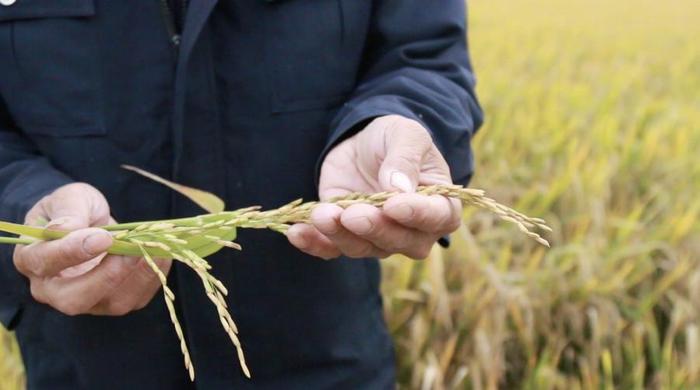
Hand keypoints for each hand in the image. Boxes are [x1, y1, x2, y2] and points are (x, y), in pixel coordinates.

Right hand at [13, 183, 169, 315]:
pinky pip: (137, 298)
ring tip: (153, 247)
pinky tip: (162, 253)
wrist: (89, 221)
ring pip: (112, 303)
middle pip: (75, 300)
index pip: (46, 263)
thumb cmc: (74, 209)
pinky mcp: (114, 301)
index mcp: (33, 259)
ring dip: (138, 276)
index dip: (74, 251)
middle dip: (107, 276)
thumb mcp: (69, 199)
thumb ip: (68, 212)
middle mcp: (54, 289)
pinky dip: (154, 276)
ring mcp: (87, 300)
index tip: (104, 237)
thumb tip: (68, 229)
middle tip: (130, 249)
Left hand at [287, 115, 461, 259]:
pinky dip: (314, 243)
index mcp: (439, 204)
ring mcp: (378, 236)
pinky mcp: (346, 235)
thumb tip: (397, 188)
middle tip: (352, 212)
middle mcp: (413, 230)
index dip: (417, 215)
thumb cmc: (394, 138)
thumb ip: (405, 158)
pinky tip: (296, 233)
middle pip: (399, 242)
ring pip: (363, 248)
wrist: (363, 143)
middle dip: (374, 228)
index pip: (437, 218)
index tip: (394, 204)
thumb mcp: (405, 134)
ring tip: (320, 213)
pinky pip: (331, 249)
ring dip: (340, 234)